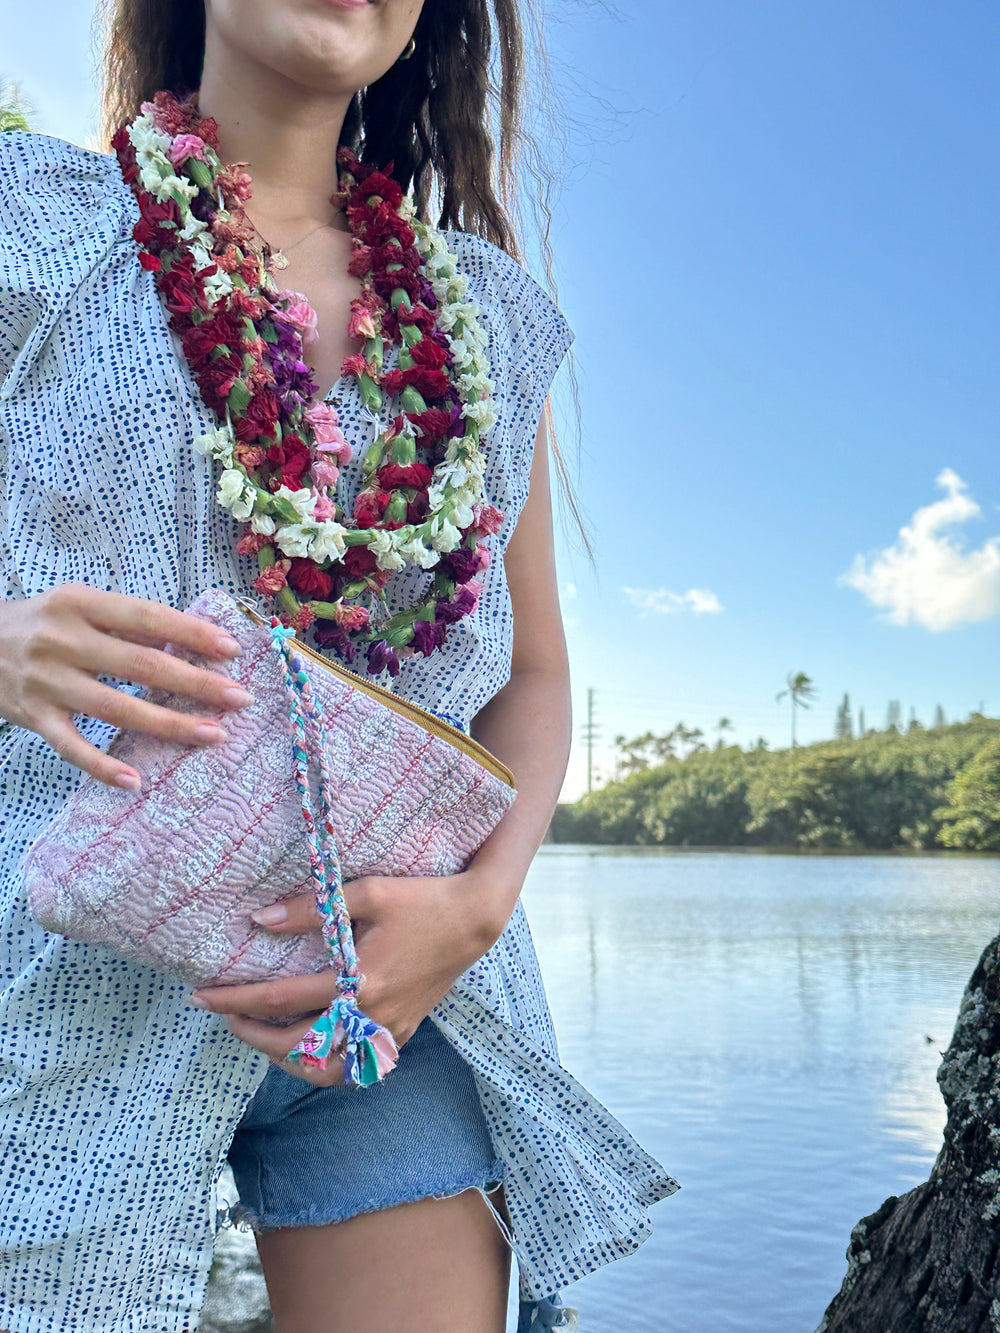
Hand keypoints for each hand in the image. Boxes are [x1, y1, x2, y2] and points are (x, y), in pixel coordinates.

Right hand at [0, 584, 253, 787]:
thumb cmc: (42, 624)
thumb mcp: (80, 606)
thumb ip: (128, 622)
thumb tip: (188, 641)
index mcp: (81, 604)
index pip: (146, 618)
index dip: (191, 634)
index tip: (232, 650)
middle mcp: (63, 641)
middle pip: (141, 665)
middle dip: (196, 683)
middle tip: (239, 698)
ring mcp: (48, 682)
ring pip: (117, 709)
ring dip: (170, 724)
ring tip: (213, 733)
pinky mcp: (34, 717)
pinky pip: (73, 747)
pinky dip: (103, 767)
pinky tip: (135, 782)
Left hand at [190, 871, 508, 1086]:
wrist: (474, 919)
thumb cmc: (422, 899)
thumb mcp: (367, 892)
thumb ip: (312, 908)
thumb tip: (260, 920)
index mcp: (360, 981)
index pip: (282, 1000)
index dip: (236, 999)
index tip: (202, 994)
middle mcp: (372, 1015)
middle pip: (296, 1046)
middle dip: (251, 1034)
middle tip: (222, 1014)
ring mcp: (388, 1029)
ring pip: (326, 1070)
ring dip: (285, 1059)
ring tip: (261, 1034)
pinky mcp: (400, 1032)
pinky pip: (353, 1064)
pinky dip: (322, 1062)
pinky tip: (306, 1042)